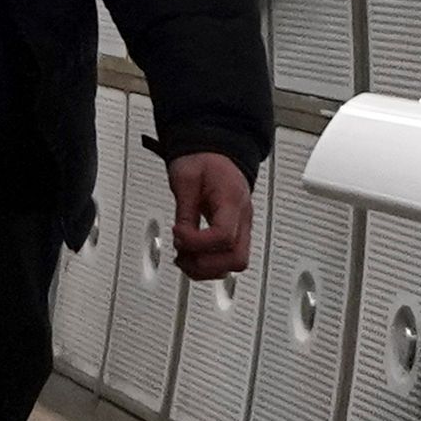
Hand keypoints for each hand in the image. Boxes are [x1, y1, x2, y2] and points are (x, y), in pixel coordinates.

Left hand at [169, 151, 256, 279]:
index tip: (178, 232)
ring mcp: (242, 227)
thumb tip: (181, 238)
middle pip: (237, 259)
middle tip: (183, 255)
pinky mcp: (235, 233)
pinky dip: (208, 264)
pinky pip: (228, 258)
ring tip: (184, 257)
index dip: (196, 242)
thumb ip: (185, 211)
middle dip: (205, 264)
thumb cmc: (204, 160)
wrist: (216, 151)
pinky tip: (192, 255)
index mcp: (231, 200)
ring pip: (235, 264)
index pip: (223, 236)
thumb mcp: (186, 179)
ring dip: (206, 268)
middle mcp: (242, 218)